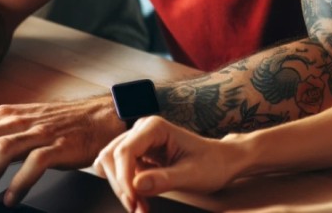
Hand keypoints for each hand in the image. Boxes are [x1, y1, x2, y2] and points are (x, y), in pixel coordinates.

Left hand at [0, 96, 124, 209]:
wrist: (102, 116)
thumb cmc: (61, 122)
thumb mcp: (24, 121)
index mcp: (8, 114)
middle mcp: (20, 121)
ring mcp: (40, 133)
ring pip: (2, 150)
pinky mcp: (58, 147)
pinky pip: (34, 165)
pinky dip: (19, 183)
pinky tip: (10, 198)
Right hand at [94, 116, 241, 212]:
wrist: (221, 163)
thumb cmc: (211, 164)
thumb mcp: (192, 175)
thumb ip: (164, 180)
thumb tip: (137, 186)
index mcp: (154, 127)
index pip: (124, 151)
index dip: (123, 178)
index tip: (133, 201)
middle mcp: (142, 130)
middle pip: (111, 157)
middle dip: (121, 186)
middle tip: (138, 209)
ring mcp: (137, 142)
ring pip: (109, 165)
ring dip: (121, 189)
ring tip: (140, 208)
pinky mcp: (137, 156)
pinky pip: (119, 172)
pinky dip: (125, 189)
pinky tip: (140, 201)